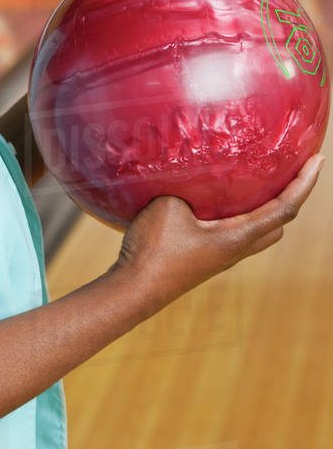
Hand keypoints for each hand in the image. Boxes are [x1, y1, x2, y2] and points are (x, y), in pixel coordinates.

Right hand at [112, 153, 324, 314]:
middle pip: (278, 225)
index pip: (285, 208)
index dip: (305, 183)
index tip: (318, 160)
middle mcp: (236, 250)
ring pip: (257, 233)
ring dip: (264, 209)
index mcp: (238, 237)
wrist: (134, 289)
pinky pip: (232, 234)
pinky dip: (237, 215)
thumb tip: (190, 172)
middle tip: (288, 171)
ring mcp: (220, 257)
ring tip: (254, 184)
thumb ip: (186, 186)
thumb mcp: (169, 205)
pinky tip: (215, 201)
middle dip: (290, 198)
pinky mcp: (203, 258)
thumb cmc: (154, 249)